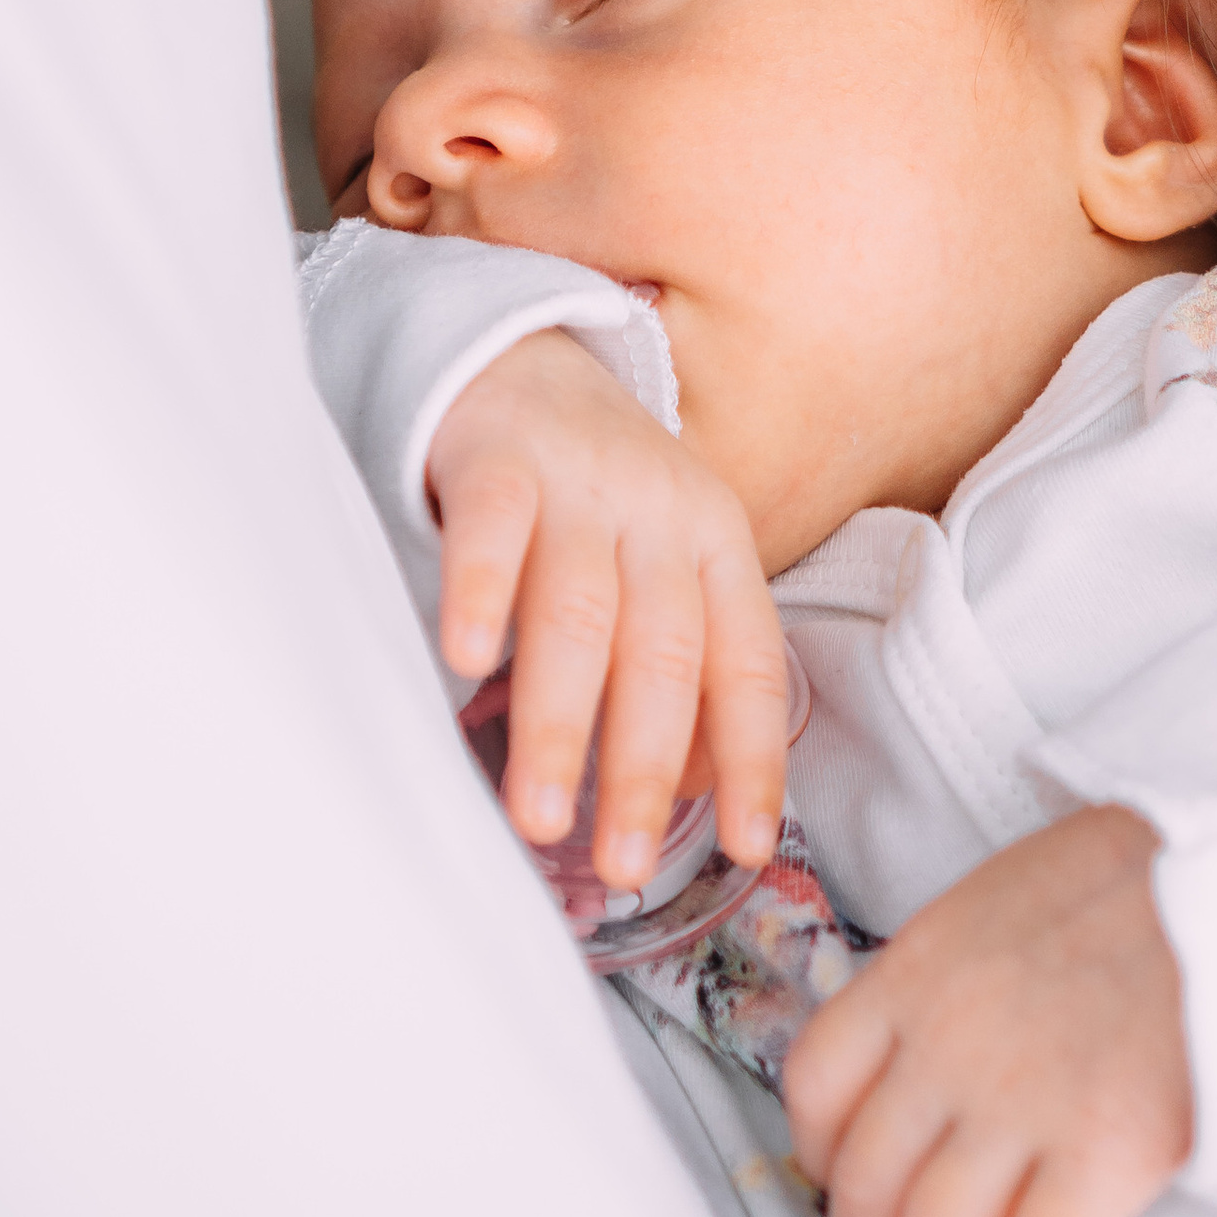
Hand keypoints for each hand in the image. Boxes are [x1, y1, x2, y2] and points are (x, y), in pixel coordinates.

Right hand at [427, 326, 792, 887]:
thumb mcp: (662, 566)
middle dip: (641, 765)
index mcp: (718, 542)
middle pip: (663, 649)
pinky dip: (479, 593)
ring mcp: (579, 479)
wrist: (522, 353)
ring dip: (560, 720)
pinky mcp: (496, 455)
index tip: (747, 846)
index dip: (753, 756)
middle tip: (620, 863)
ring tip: (538, 816)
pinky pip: (492, 527)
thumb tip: (690, 794)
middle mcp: (660, 509)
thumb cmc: (597, 498)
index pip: (748, 660)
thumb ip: (682, 668)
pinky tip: (464, 661)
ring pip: (577, 609)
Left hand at [785, 806, 1191, 1216]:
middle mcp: (950, 1040)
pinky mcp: (1102, 1150)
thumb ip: (958, 970)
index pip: (818, 1082)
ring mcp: (1020, 1099)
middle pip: (867, 1188)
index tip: (841, 1196)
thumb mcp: (1013, 892)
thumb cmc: (1143, 881)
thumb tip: (935, 1047)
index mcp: (922, 967)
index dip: (820, 1160)